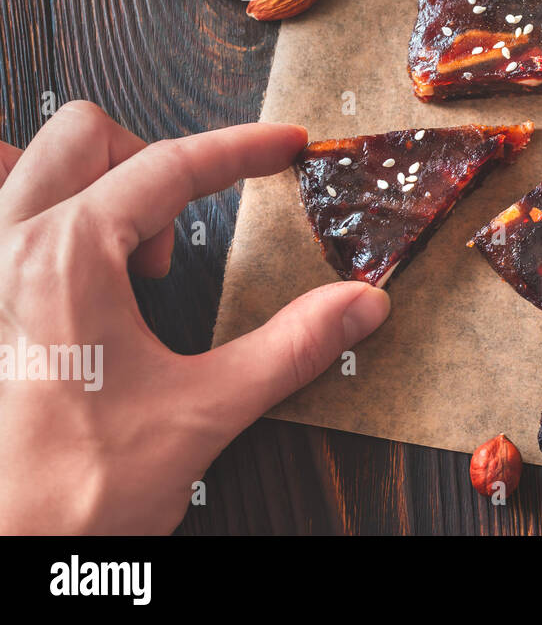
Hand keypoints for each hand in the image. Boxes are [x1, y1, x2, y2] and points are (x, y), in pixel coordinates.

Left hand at [0, 102, 389, 533]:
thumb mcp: (203, 413)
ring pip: (19, 161)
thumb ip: (291, 348)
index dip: (241, 150)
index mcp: (67, 259)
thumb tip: (359, 305)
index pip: (171, 166)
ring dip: (74, 183)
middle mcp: (4, 248)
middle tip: (173, 248)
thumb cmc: (68, 492)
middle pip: (86, 137)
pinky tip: (57, 272)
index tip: (284, 146)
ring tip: (109, 249)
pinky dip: (27, 215)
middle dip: (150, 169)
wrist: (2, 551)